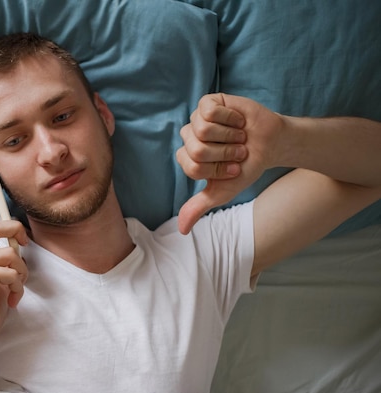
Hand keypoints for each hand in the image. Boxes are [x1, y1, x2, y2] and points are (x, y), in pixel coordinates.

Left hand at [176, 93, 284, 233]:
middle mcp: (189, 137)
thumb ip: (199, 207)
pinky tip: (237, 121)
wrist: (271, 145)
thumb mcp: (222, 191)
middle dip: (224, 153)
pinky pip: (209, 111)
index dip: (216, 169)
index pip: (192, 166)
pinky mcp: (209, 102)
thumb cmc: (245, 167)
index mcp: (188, 158)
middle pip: (197, 148)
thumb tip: (182, 229)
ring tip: (239, 136)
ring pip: (204, 130)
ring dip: (229, 136)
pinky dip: (229, 118)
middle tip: (238, 151)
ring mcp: (197, 119)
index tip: (232, 168)